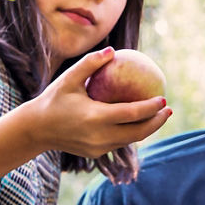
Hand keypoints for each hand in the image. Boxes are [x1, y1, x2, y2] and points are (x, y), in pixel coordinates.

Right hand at [25, 47, 170, 157]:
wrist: (36, 129)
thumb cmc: (53, 99)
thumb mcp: (68, 79)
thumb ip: (90, 64)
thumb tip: (113, 50)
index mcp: (94, 117)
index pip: (132, 114)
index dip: (150, 108)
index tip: (164, 99)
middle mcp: (99, 136)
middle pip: (138, 133)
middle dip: (157, 122)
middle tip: (168, 109)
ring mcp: (98, 148)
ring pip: (130, 140)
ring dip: (147, 129)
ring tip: (159, 115)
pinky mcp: (95, 154)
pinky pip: (119, 143)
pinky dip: (131, 133)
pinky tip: (138, 122)